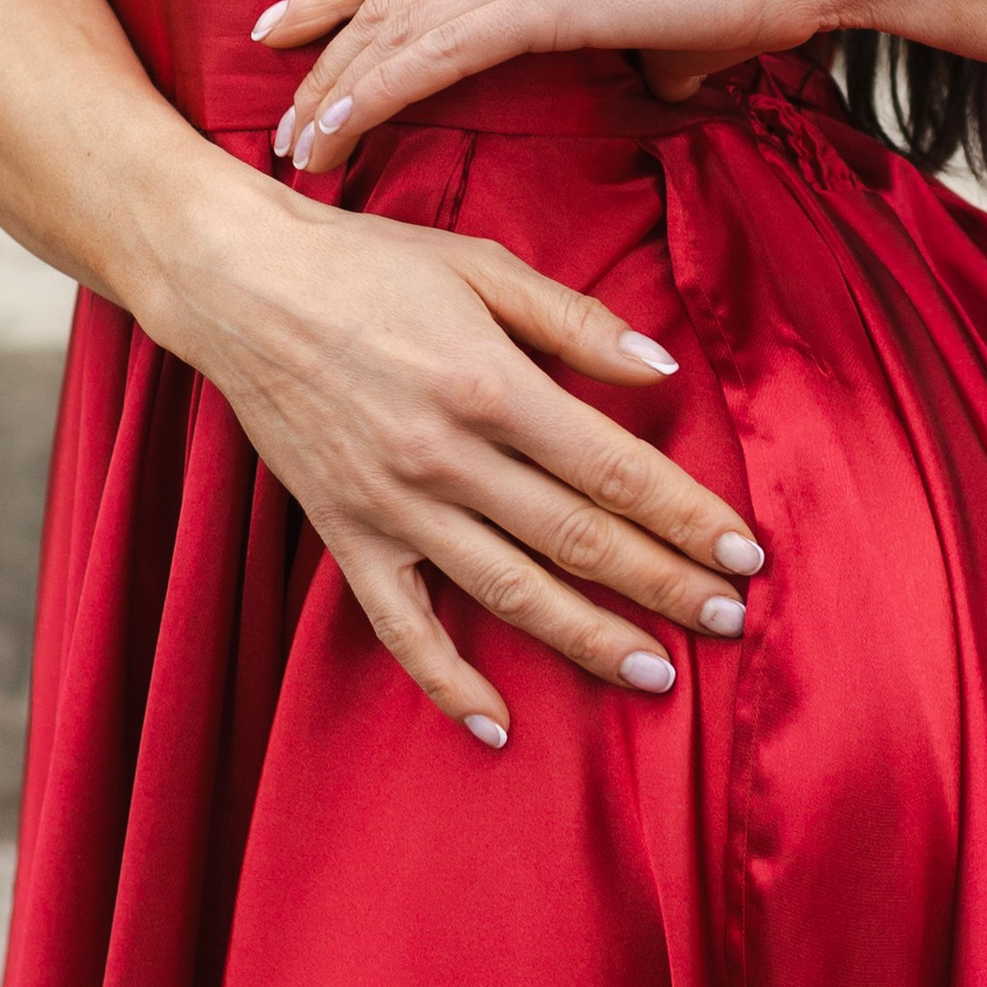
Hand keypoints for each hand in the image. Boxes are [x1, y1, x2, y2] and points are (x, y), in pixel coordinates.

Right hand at [145, 159, 768, 747]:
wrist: (241, 284)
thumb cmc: (368, 264)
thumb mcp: (482, 264)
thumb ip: (576, 322)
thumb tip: (664, 369)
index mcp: (490, 385)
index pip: (613, 469)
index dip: (686, 516)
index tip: (745, 553)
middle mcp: (447, 458)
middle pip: (579, 540)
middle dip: (664, 585)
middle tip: (730, 620)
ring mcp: (393, 507)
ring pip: (510, 592)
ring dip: (589, 641)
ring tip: (657, 674)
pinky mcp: (346, 536)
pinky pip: (402, 628)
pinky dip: (448, 682)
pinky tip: (498, 723)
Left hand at [251, 0, 882, 172]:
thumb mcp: (672, 23)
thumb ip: (643, 46)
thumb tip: (654, 72)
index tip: (285, 30)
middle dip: (317, 50)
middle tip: (268, 112)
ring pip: (392, 23)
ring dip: (332, 86)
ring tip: (290, 144)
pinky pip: (430, 50)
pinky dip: (373, 90)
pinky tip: (337, 127)